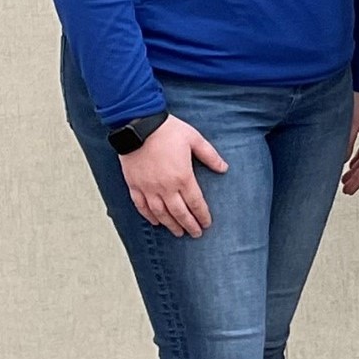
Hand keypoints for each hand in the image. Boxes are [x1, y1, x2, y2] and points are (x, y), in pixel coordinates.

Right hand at [119, 115, 227, 235]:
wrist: (138, 124)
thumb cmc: (167, 130)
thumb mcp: (195, 139)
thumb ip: (210, 156)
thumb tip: (224, 168)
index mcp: (183, 177)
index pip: (196, 203)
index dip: (202, 215)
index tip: (207, 224)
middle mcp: (165, 187)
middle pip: (179, 213)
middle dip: (189, 225)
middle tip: (195, 234)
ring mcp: (148, 188)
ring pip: (160, 214)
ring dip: (170, 225)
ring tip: (178, 232)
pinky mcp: (134, 185)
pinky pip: (141, 206)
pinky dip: (149, 216)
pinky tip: (156, 222)